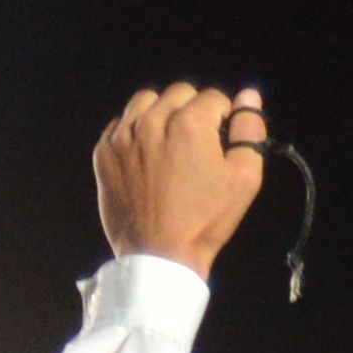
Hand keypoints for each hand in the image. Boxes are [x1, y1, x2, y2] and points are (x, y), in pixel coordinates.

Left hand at [90, 85, 276, 279]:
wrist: (158, 257)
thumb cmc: (205, 220)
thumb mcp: (244, 179)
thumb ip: (249, 130)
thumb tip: (249, 95)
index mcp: (189, 123)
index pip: (213, 98)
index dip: (221, 119)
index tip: (218, 143)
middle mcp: (152, 119)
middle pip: (179, 94)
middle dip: (192, 112)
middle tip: (194, 146)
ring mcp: (123, 135)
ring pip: (146, 101)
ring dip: (161, 113)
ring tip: (167, 143)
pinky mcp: (103, 152)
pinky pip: (121, 124)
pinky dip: (134, 131)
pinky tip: (144, 156)